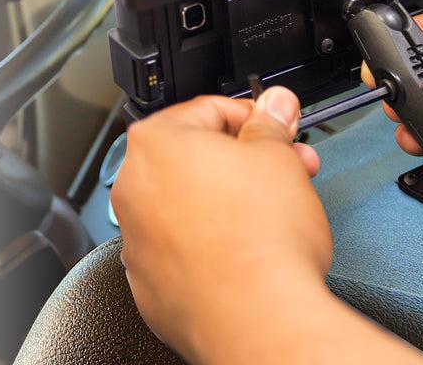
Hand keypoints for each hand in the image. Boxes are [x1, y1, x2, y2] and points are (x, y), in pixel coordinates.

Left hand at [113, 89, 422, 364]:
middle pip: (199, 156)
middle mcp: (135, 190)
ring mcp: (138, 241)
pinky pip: (186, 244)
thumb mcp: (278, 155)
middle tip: (287, 164)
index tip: (277, 127)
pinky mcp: (152, 283)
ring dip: (235, 195)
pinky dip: (216, 237)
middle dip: (249, 158)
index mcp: (157, 144)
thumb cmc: (261, 239)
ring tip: (278, 206)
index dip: (254, 116)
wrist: (259, 317)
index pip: (210, 108)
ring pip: (193, 200)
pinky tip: (252, 243)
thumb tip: (273, 105)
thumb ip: (271, 122)